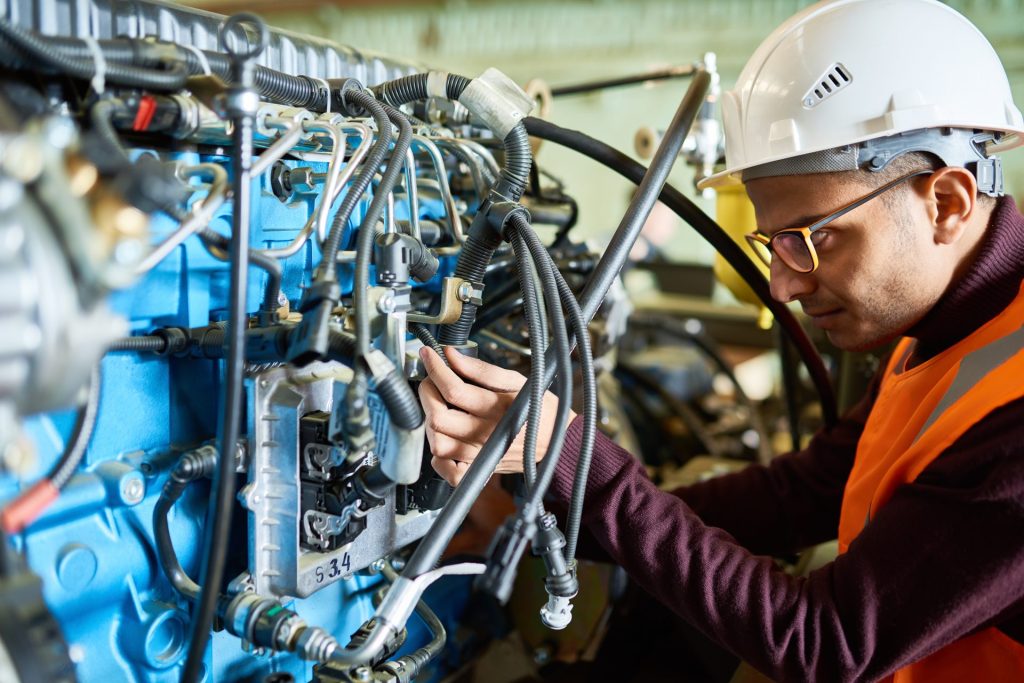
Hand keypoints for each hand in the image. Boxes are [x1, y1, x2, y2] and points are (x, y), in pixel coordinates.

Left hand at [418, 346, 569, 485]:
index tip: (428, 355)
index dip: (434, 369)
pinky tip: (446, 437)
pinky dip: (439, 458)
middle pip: (438, 417)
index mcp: (496, 408)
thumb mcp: (515, 380)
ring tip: (439, 408)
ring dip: (431, 423)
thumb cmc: (539, 409)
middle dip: (428, 393)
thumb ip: (481, 369)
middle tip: (432, 381)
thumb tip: (452, 356)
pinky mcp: (479, 469)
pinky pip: (448, 471)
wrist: (559, 441)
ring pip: (438, 443)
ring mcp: (480, 455)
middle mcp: (485, 434)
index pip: (453, 389)